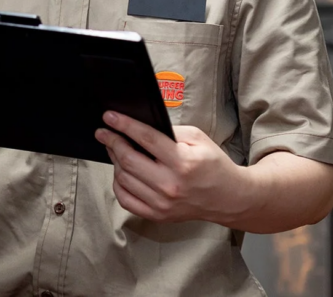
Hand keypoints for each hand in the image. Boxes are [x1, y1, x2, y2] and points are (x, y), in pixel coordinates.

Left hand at [95, 112, 249, 225]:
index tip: (109, 116)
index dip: (124, 125)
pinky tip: (121, 172)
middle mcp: (170, 185)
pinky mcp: (158, 215)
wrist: (229, 198)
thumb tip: (140, 127)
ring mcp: (162, 204)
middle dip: (112, 141)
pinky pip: (125, 199)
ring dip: (114, 160)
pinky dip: (118, 183)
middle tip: (103, 132)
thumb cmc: (213, 165)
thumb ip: (170, 131)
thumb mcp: (198, 139)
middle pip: (128, 159)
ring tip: (114, 149)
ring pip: (124, 178)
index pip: (145, 139)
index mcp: (182, 162)